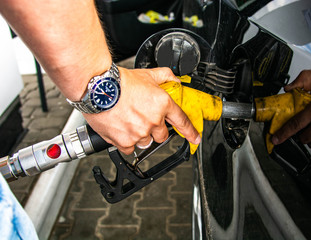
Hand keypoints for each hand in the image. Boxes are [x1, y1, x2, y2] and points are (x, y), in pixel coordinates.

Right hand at [83, 67, 200, 154]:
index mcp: (162, 104)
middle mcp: (153, 120)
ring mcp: (140, 132)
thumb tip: (174, 79)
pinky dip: (126, 142)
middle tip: (142, 119)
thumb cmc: (119, 81)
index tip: (195, 139)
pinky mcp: (125, 141)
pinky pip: (130, 149)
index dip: (190, 132)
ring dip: (140, 135)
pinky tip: (120, 129)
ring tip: (128, 121)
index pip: (182, 121)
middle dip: (155, 130)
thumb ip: (165, 76)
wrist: (98, 88)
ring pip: (146, 142)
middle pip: (162, 136)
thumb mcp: (147, 74)